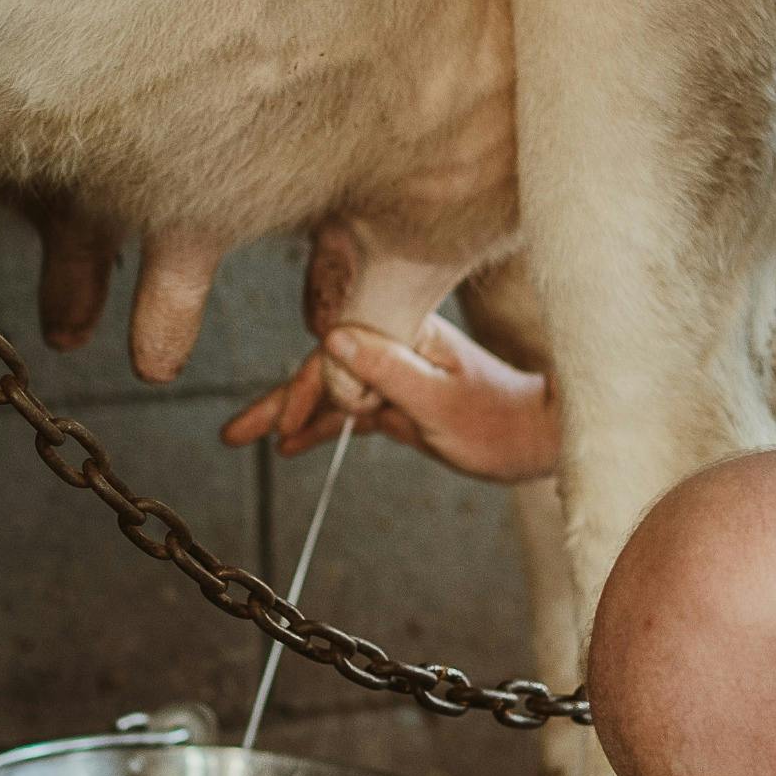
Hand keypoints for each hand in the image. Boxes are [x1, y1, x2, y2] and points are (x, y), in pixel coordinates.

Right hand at [222, 316, 561, 482]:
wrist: (543, 438)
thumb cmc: (503, 421)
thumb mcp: (441, 401)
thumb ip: (387, 369)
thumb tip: (331, 336)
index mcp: (404, 333)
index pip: (337, 355)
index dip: (305, 390)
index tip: (282, 426)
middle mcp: (394, 346)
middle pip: (324, 370)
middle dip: (279, 401)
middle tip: (232, 433)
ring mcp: (396, 373)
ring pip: (332, 391)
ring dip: (292, 415)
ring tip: (246, 438)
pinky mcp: (401, 399)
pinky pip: (351, 410)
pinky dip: (322, 426)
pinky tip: (291, 443)